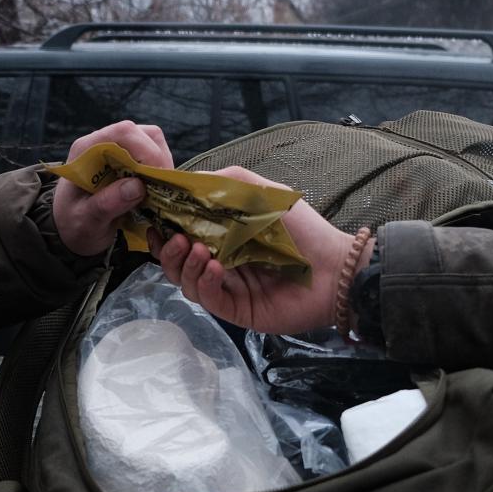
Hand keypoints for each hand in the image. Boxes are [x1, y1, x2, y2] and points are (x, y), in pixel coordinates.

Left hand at [53, 120, 173, 256]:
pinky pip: (154, 157)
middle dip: (158, 160)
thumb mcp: (85, 221)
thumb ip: (106, 204)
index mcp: (86, 150)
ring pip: (152, 143)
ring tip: (159, 192)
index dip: (146, 151)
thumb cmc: (73, 224)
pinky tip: (155, 193)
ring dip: (162, 166)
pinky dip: (161, 173)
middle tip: (163, 189)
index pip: (123, 133)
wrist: (70, 230)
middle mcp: (103, 143)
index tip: (156, 178)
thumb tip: (137, 186)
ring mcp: (118, 150)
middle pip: (142, 134)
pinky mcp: (129, 160)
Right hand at [152, 166, 368, 334]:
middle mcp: (221, 263)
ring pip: (187, 283)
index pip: (183, 236)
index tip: (157, 219)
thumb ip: (223, 183)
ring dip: (184, 265)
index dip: (166, 229)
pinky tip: (212, 267)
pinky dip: (204, 283)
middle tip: (173, 238)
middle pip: (177, 263)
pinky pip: (209, 299)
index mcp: (223, 237)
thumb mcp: (260, 192)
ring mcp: (229, 289)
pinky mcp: (238, 310)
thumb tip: (183, 181)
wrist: (335, 267)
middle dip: (168, 251)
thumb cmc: (302, 228)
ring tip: (196, 250)